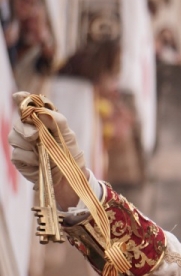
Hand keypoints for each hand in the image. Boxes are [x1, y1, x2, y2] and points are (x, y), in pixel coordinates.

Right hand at [8, 92, 85, 206]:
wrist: (69, 179)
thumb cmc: (71, 156)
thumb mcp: (68, 137)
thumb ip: (58, 122)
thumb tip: (44, 111)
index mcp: (43, 123)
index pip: (29, 107)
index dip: (22, 100)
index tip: (18, 96)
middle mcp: (30, 131)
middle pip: (18, 122)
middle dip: (25, 127)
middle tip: (34, 136)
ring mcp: (23, 145)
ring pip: (13, 137)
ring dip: (27, 144)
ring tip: (41, 152)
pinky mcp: (19, 158)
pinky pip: (16, 153)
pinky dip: (28, 157)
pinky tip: (38, 162)